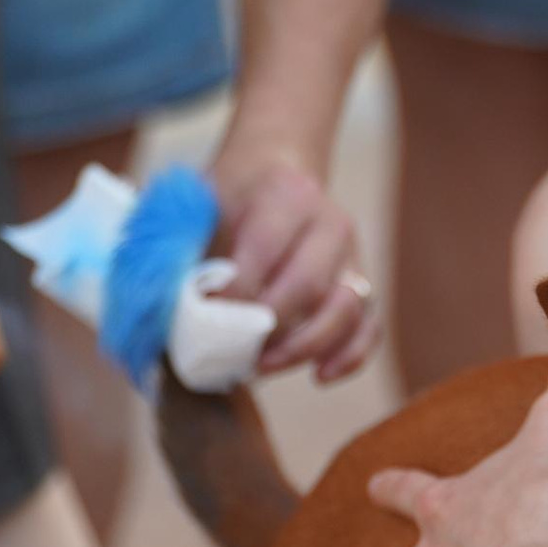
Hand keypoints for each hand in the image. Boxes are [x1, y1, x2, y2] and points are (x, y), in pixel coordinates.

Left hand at [207, 135, 379, 382]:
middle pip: (308, 286)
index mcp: (287, 194)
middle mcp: (330, 223)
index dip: (236, 291)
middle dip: (269, 328)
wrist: (274, 170)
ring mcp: (352, 256)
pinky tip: (320, 376)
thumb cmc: (232, 197)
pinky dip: (350, 356)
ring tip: (263, 366)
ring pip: (346, 310)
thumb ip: (191, 248)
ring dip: (304, 348)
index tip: (206, 317)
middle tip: (233, 351)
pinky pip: (369, 326)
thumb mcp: (203, 204)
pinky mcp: (362, 284)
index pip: (265, 250)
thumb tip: (179, 308)